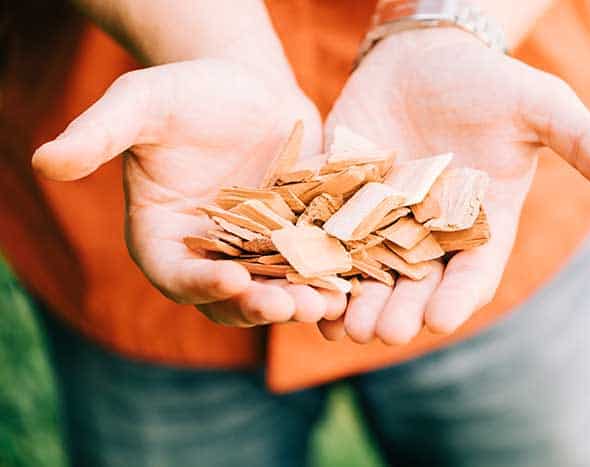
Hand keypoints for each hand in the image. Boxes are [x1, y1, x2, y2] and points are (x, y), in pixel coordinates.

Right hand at [33, 59, 346, 326]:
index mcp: (164, 235)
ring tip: (326, 303)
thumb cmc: (186, 92)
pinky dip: (330, 278)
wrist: (245, 86)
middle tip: (288, 306)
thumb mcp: (141, 104)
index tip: (229, 278)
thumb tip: (44, 162)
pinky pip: (311, 267)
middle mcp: (210, 253)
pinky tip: (353, 283)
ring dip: (300, 301)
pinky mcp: (296, 239)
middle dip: (258, 304)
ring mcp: (256, 251)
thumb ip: (100, 135)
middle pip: (229, 296)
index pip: (176, 274)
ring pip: (276, 288)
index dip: (199, 282)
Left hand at [320, 29, 589, 343]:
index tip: (440, 319)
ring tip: (336, 322)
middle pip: (413, 285)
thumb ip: (582, 142)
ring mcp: (382, 219)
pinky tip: (300, 280)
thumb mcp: (540, 108)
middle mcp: (427, 234)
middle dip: (398, 310)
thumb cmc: (489, 83)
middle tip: (381, 331)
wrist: (428, 58)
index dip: (457, 297)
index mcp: (477, 227)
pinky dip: (315, 259)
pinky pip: (327, 237)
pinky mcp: (342, 198)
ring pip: (366, 272)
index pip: (471, 274)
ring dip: (352, 299)